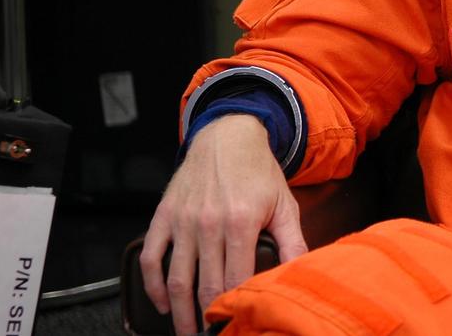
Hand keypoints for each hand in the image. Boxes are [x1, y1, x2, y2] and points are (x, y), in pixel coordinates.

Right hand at [139, 114, 308, 334]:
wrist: (228, 136)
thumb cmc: (258, 172)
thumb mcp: (284, 204)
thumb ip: (293, 241)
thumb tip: (300, 273)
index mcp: (241, 222)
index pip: (236, 279)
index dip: (236, 307)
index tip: (237, 325)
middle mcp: (208, 223)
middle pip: (204, 286)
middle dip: (207, 318)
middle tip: (210, 335)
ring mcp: (182, 221)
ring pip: (176, 279)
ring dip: (178, 313)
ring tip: (186, 331)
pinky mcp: (164, 216)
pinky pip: (151, 258)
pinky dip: (153, 286)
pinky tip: (162, 304)